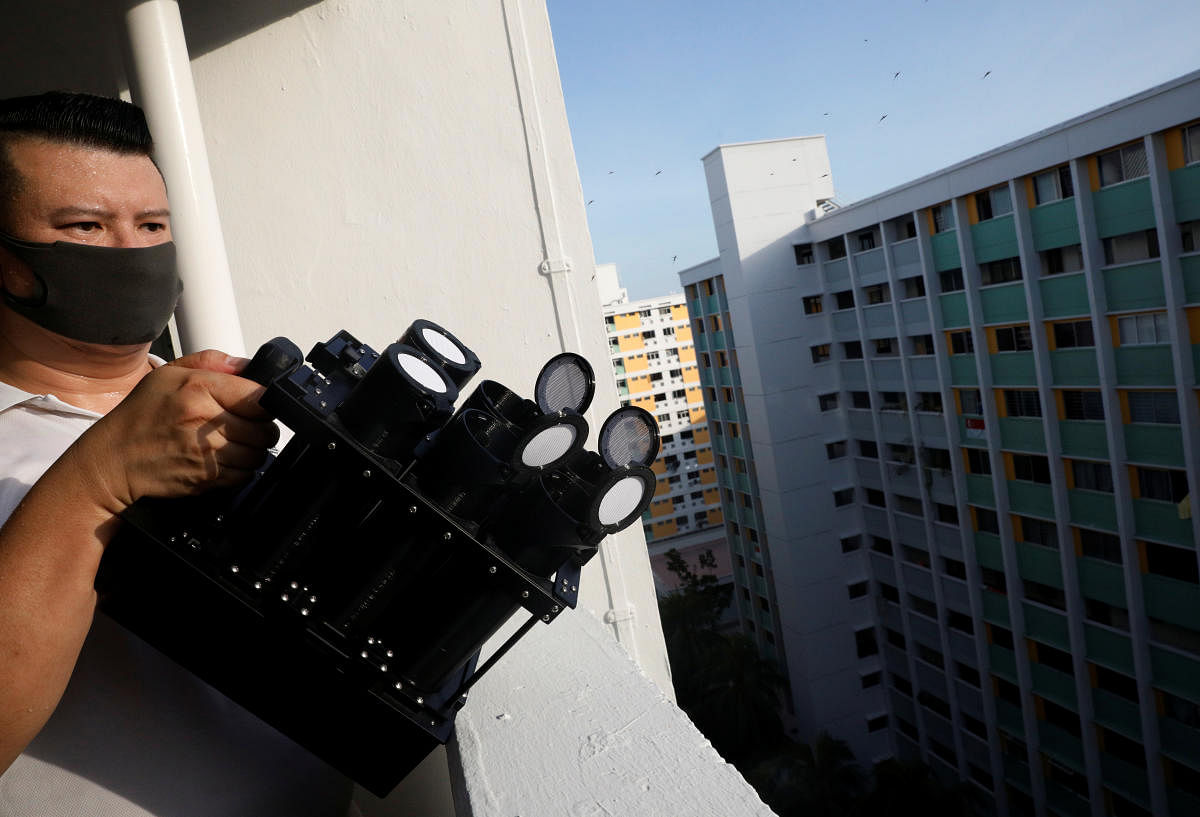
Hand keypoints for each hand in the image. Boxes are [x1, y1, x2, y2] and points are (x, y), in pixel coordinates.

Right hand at [65, 350, 279, 513]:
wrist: (111, 461)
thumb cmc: (140, 416)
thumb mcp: (168, 375)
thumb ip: (212, 362)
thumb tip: (247, 364)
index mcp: (198, 388)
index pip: (259, 396)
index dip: (263, 402)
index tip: (256, 406)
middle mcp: (204, 420)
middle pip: (264, 429)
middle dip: (260, 428)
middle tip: (245, 427)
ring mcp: (206, 453)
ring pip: (257, 454)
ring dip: (251, 450)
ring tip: (231, 443)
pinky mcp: (206, 479)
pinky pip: (244, 475)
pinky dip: (239, 470)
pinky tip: (221, 460)